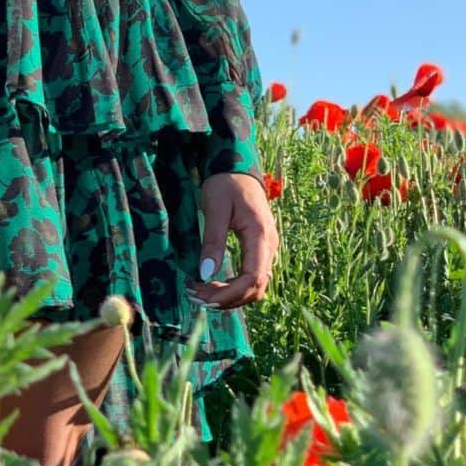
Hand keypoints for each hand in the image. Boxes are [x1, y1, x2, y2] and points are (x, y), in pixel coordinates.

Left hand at [188, 172, 278, 310]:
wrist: (237, 167)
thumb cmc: (225, 183)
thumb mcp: (215, 209)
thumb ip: (213, 241)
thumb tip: (205, 274)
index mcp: (261, 236)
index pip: (252, 278)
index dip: (230, 294)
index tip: (205, 298)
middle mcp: (270, 246)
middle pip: (255, 288)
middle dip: (227, 299)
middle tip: (196, 297)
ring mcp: (267, 248)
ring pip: (254, 286)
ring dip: (230, 295)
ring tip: (200, 294)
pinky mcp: (260, 248)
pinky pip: (251, 276)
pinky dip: (233, 286)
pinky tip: (212, 285)